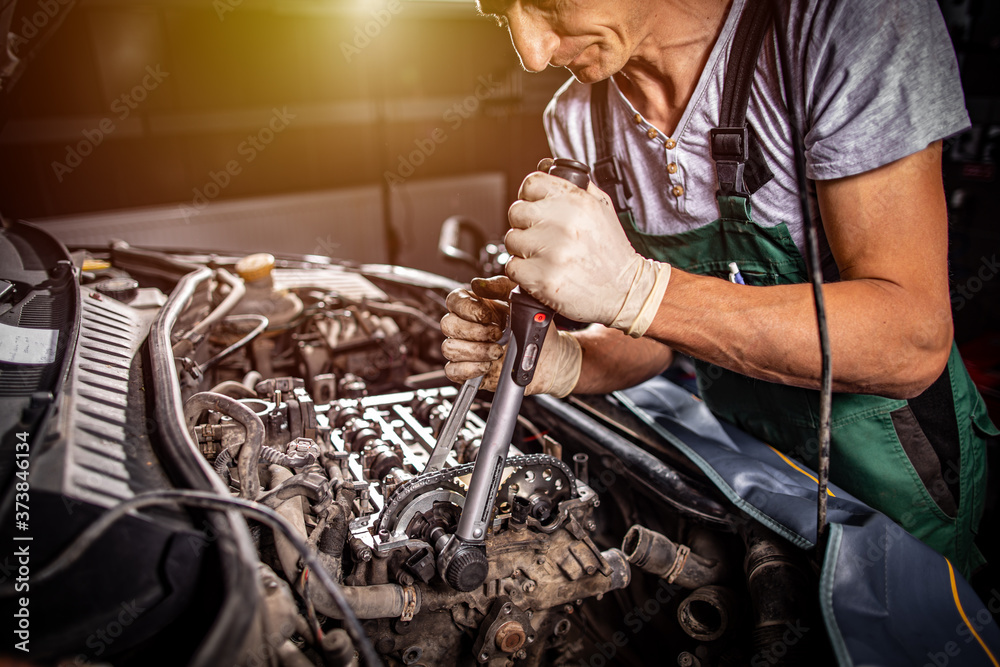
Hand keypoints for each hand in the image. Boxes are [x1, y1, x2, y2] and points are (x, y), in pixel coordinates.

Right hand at [440, 275, 581, 396]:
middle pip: (448, 324)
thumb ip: (501, 287)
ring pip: (449, 348)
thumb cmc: (535, 328)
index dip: (467, 308)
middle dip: (475, 331)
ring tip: (497, 351)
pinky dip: (470, 369)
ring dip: (476, 350)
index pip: (454, 301)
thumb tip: (478, 284)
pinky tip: (487, 365)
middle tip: (498, 334)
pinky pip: (453, 371)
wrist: (550, 355)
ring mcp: (466, 350)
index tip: (489, 315)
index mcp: (477, 307)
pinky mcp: (468, 371)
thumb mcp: (523, 299)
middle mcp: (467, 327)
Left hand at [505, 171, 670, 336]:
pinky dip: (524, 273)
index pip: (530, 184)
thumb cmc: (611, 251)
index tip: (536, 209)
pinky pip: (513, 267)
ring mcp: (550, 252)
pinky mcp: (541, 278)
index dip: (530, 197)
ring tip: (547, 256)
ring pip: (512, 240)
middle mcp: (562, 223)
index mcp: (576, 201)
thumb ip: (575, 185)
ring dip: (524, 250)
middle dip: (526, 225)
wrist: (626, 290)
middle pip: (516, 212)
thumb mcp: (601, 208)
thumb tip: (546, 166)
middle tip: (543, 237)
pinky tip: (544, 271)